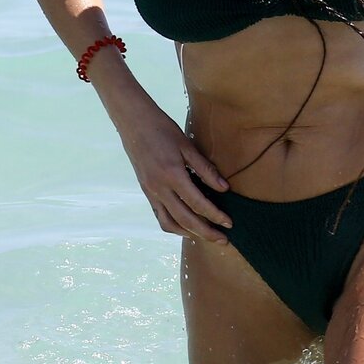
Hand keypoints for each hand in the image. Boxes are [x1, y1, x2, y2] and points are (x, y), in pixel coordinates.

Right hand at [110, 95, 232, 243]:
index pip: (198, 203)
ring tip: (206, 235)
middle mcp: (160, 188)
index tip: (229, 223)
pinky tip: (186, 226)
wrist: (134, 124)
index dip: (215, 216)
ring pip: (170, 223)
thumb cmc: (163, 130)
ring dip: (190, 233)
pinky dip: (174, 226)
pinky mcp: (146, 192)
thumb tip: (224, 188)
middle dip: (206, 232)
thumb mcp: (187, 146)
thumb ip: (206, 169)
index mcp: (172, 175)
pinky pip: (160, 216)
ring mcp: (151, 192)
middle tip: (223, 240)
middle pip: (185, 220)